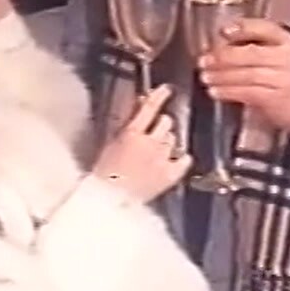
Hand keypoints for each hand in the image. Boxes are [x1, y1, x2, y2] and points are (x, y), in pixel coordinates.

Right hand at [92, 84, 191, 201]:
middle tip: (152, 135)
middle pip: (165, 122)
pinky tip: (175, 161)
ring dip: (167, 142)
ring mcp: (163, 159)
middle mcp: (151, 143)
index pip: (150, 108)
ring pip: (173, 139)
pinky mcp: (170, 175)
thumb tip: (137, 114)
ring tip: (156, 154)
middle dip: (160, 125)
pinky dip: (181, 159)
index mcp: (132, 133)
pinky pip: (185, 160)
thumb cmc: (104, 174)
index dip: (159, 96)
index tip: (166, 90)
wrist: (110, 200)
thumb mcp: (110, 144)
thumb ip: (126, 128)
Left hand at [198, 18, 289, 138]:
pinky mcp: (276, 98)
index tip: (223, 30)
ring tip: (206, 77)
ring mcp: (282, 78)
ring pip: (247, 74)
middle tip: (205, 60)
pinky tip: (216, 91)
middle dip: (224, 56)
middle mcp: (286, 57)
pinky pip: (247, 92)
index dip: (243, 28)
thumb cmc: (285, 77)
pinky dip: (228, 91)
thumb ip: (253, 45)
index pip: (265, 28)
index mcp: (285, 41)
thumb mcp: (277, 55)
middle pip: (251, 53)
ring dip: (222, 76)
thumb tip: (219, 42)